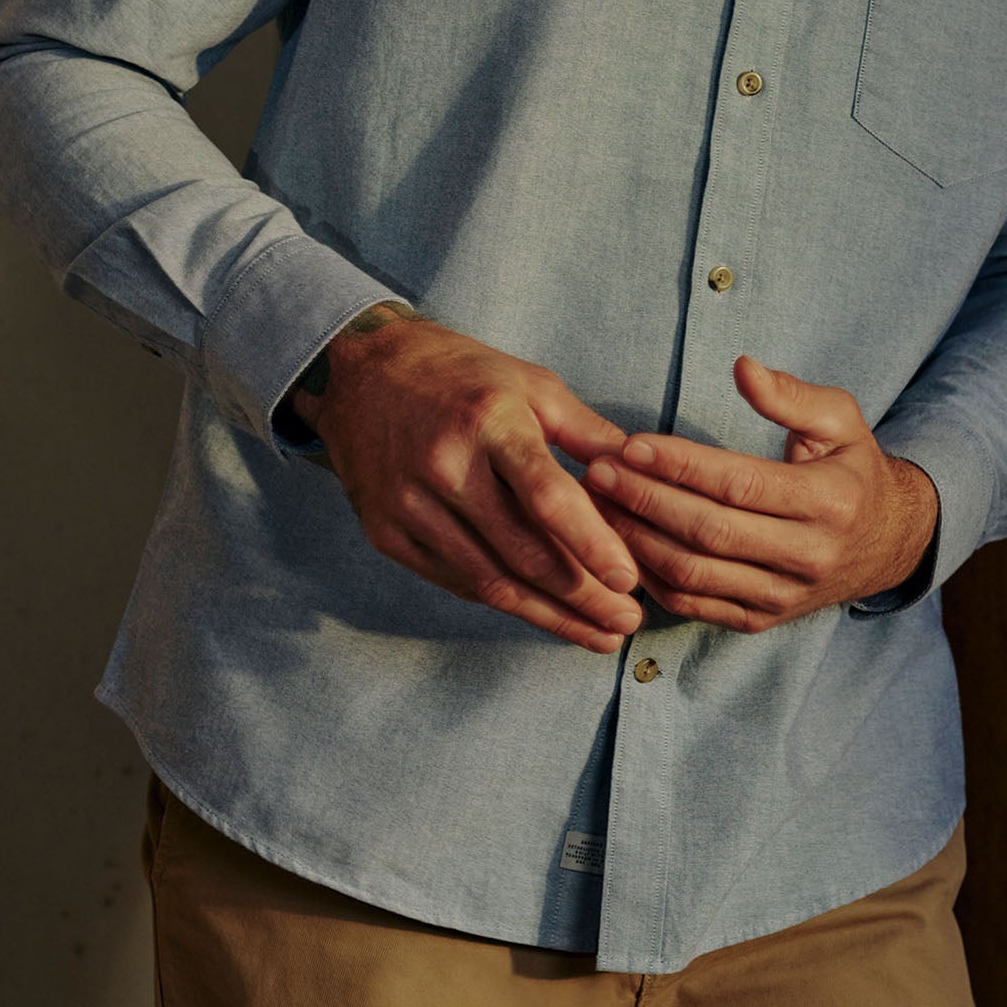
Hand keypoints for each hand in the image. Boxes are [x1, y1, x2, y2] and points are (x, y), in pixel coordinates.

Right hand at [293, 317, 642, 653]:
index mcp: (489, 421)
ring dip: (550, 616)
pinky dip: (504, 602)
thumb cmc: (462, 375)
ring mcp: (409, 505)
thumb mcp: (532, 384)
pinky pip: (456, 581)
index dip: (592, 544)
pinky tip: (544, 614)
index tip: (631, 581)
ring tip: (598, 634)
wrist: (361, 372)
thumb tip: (645, 478)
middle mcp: (444, 466)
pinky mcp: (386, 533)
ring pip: (490, 580)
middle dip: (584, 596)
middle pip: (523, 552)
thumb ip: (589, 434)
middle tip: (629, 621)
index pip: (547, 496)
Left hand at [582, 353, 937, 632]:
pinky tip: (621, 545)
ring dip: (637, 541)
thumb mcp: (841, 420)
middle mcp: (808, 555)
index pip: (740, 484)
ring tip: (597, 506)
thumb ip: (792, 395)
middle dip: (645, 501)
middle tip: (597, 472)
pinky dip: (651, 579)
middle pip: (709, 532)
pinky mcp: (762, 620)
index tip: (632, 444)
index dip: (681, 466)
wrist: (889, 544)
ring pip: (695, 574)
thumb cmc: (853, 470)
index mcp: (829, 501)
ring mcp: (783, 595)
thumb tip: (742, 368)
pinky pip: (694, 605)